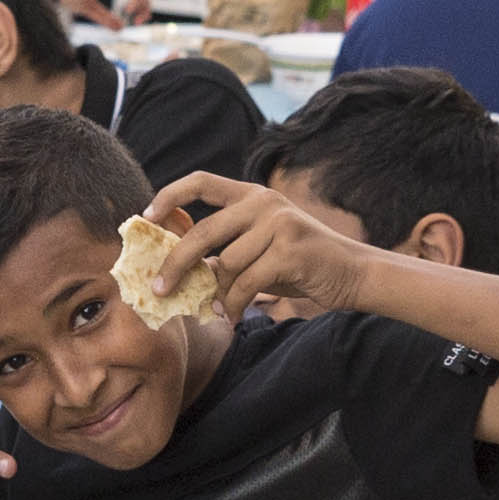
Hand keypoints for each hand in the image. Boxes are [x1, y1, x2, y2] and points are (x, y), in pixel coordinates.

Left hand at [142, 170, 370, 321]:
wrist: (352, 273)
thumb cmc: (299, 263)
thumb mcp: (260, 246)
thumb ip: (226, 246)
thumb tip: (177, 266)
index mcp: (252, 195)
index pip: (202, 182)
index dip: (170, 195)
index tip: (146, 216)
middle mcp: (264, 203)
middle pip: (203, 232)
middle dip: (176, 264)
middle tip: (158, 288)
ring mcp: (279, 224)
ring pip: (226, 265)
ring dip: (218, 295)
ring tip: (220, 310)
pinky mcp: (290, 251)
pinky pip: (246, 284)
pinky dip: (234, 306)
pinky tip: (232, 318)